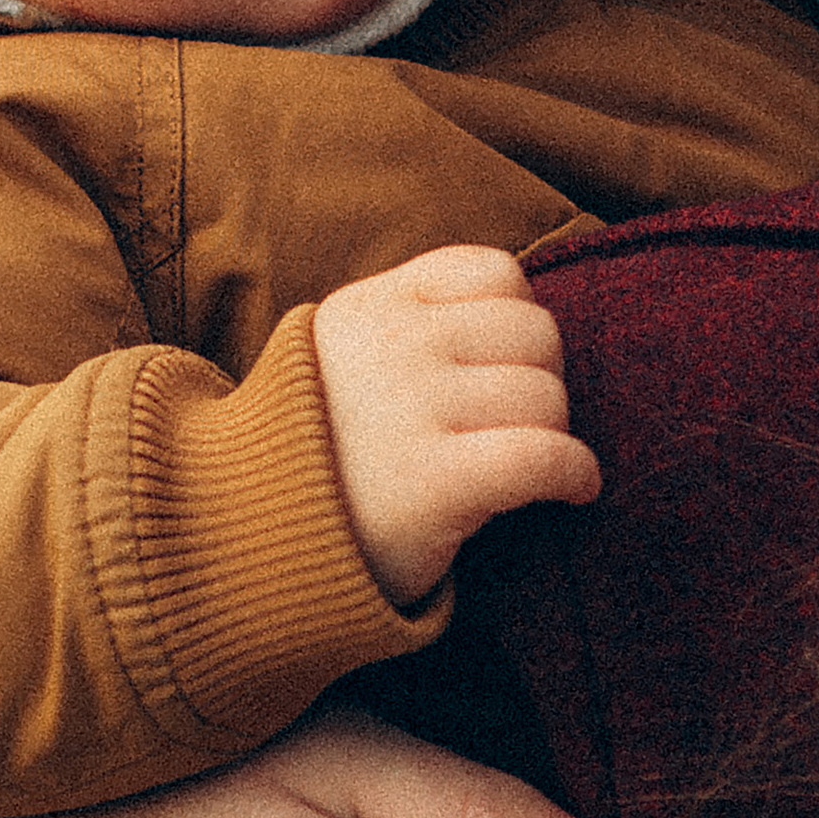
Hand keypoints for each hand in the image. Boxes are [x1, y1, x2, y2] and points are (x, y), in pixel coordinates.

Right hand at [312, 246, 599, 605]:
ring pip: (546, 397)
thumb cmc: (319, 460)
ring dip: (554, 435)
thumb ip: (410, 324)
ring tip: (524, 465)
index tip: (498, 370)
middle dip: (541, 380)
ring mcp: (412, 410)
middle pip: (536, 335)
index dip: (516, 322)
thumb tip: (521, 315)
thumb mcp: (341, 360)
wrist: (243, 544)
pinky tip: (572, 490)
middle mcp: (393, 347)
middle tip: (514, 427)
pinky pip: (545, 456)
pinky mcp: (434, 482)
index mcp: (372, 308)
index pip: (495, 273)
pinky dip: (575, 474)